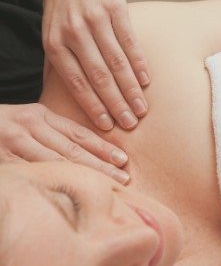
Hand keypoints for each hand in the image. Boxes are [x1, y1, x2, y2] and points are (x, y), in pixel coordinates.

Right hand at [0, 104, 129, 183]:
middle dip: (101, 165)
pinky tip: (71, 191)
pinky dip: (54, 182)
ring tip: (107, 186)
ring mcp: (13, 142)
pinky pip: (32, 172)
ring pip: (55, 162)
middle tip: (124, 178)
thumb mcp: (28, 121)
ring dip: (84, 175)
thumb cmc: (2, 127)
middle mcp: (29, 126)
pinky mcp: (2, 158)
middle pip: (72, 149)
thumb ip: (53, 132)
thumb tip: (89, 152)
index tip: (123, 159)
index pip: (78, 133)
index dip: (102, 147)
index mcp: (40, 115)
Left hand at [42, 0, 148, 130]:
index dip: (93, 106)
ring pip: (116, 62)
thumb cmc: (65, 5)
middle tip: (130, 123)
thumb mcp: (52, 30)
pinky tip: (147, 80)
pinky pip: (130, 42)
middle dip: (116, 103)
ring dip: (131, 89)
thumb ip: (60, 60)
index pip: (76, 82)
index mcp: (55, 42)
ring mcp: (95, 20)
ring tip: (142, 108)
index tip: (108, 126)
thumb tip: (68, 97)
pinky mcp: (115, 10)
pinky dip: (139, 63)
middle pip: (99, 76)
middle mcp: (73, 32)